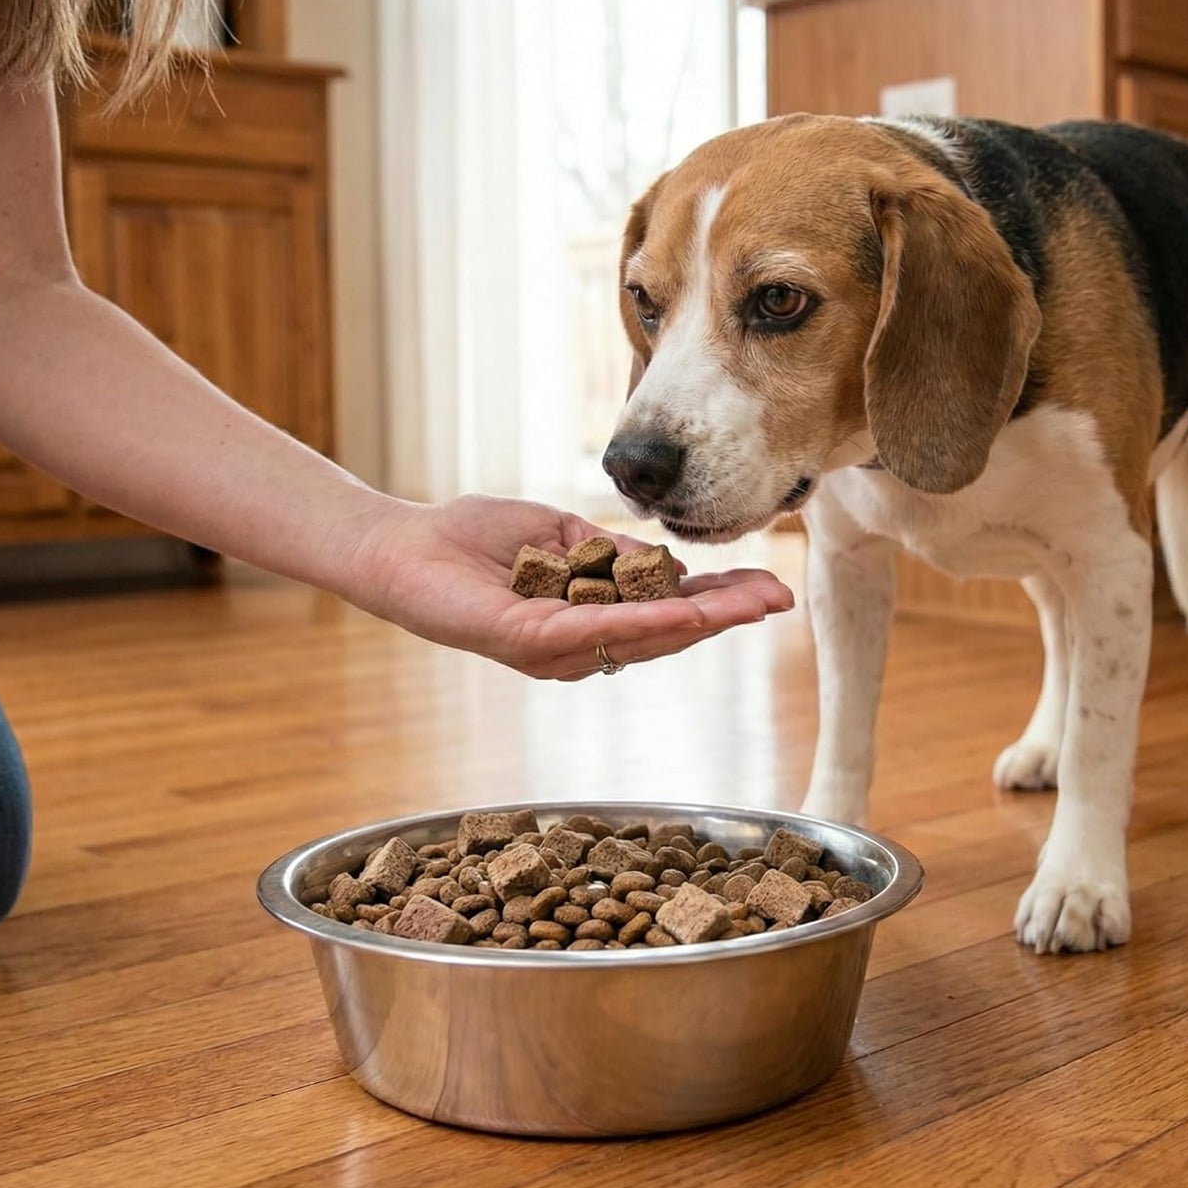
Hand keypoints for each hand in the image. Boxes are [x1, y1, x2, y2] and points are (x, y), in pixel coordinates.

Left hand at [343, 494, 794, 679]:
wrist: (405, 548)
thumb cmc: (474, 540)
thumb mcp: (561, 536)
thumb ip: (609, 551)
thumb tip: (661, 561)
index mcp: (591, 621)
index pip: (668, 612)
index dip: (720, 600)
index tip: (769, 586)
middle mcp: (581, 648)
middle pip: (670, 633)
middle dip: (729, 614)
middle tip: (781, 598)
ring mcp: (558, 651)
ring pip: (646, 637)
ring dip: (706, 620)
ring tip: (753, 602)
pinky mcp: (531, 642)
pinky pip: (599, 633)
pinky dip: (648, 620)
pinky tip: (689, 609)